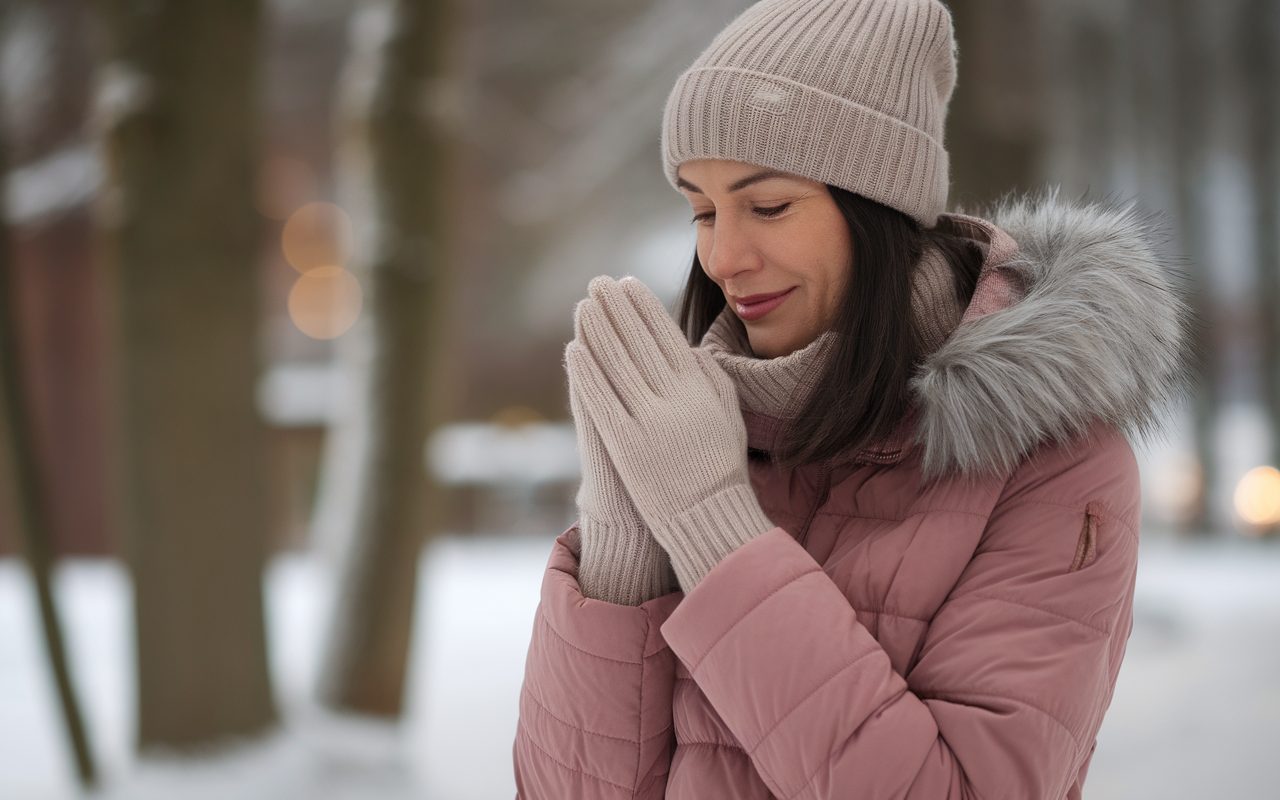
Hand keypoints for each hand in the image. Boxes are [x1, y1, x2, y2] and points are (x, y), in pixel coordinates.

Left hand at [565, 276, 773, 589]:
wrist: (710, 517)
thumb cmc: (719, 468)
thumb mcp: (728, 417)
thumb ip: (712, 381)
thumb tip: (693, 349)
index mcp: (700, 389)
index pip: (667, 336)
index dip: (645, 308)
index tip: (629, 285)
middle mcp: (676, 399)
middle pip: (639, 342)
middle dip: (617, 309)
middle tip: (598, 283)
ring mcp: (650, 421)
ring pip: (618, 366)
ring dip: (598, 331)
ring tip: (583, 306)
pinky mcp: (627, 446)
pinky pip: (603, 401)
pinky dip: (587, 373)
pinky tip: (574, 349)